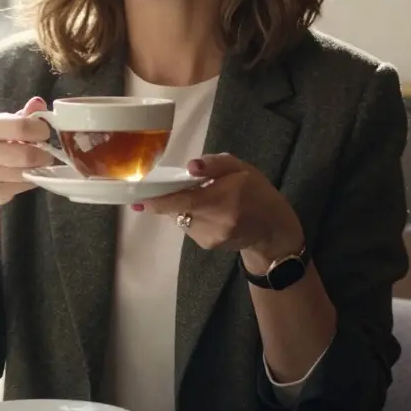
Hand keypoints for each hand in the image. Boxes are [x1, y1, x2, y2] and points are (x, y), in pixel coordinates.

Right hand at [0, 97, 54, 207]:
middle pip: (26, 154)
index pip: (20, 126)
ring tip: (38, 162)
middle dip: (43, 153)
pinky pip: (24, 186)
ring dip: (39, 167)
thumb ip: (23, 115)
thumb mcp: (5, 127)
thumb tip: (39, 102)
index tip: (43, 132)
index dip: (40, 129)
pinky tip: (27, 174)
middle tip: (46, 151)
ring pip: (27, 172)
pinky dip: (32, 180)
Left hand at [140, 154, 304, 263]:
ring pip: (181, 217)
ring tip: (206, 199)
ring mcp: (209, 237)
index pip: (182, 201)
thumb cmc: (258, 193)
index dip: (156, 200)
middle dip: (171, 197)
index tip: (137, 198)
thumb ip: (215, 164)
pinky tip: (210, 212)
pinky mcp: (206, 245)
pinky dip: (192, 216)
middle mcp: (214, 223)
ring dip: (184, 206)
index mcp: (222, 200)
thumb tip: (190, 166)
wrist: (274, 230)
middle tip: (176, 186)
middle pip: (177, 209)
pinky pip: (188, 226)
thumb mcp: (242, 169)